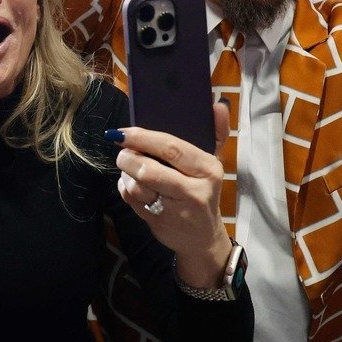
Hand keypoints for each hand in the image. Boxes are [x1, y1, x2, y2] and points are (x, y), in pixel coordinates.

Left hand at [112, 101, 233, 286]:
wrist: (203, 238)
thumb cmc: (203, 190)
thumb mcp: (213, 162)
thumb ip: (216, 132)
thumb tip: (219, 104)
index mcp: (208, 169)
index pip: (171, 148)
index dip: (143, 137)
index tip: (123, 132)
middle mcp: (194, 190)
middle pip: (148, 169)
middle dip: (128, 157)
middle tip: (122, 150)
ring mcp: (175, 209)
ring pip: (136, 185)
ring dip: (125, 173)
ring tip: (129, 167)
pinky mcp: (158, 223)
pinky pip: (131, 199)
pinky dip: (124, 187)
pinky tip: (131, 183)